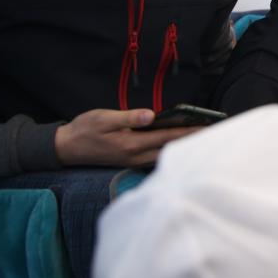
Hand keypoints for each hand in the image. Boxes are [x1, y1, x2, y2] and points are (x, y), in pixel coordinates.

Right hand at [54, 108, 198, 166]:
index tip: (206, 125)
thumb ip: (128, 117)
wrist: (65, 148)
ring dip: (182, 146)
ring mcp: (134, 161)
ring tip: (201, 135)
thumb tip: (151, 115)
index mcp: (130, 144)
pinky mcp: (131, 162)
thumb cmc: (84, 130)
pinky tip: (179, 141)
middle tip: (212, 130)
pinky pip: (156, 157)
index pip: (166, 137)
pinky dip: (169, 149)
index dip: (188, 131)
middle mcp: (135, 157)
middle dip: (191, 140)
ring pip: (165, 155)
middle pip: (170, 149)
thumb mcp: (103, 118)